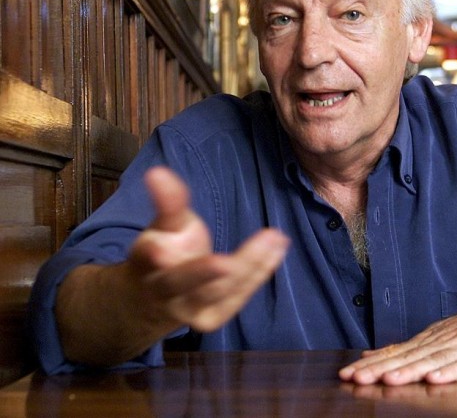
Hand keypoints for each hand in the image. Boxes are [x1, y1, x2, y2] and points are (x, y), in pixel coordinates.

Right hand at [129, 166, 289, 332]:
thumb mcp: (164, 225)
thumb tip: (157, 172)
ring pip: (219, 290)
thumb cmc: (164, 250)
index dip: (154, 254)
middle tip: (225, 264)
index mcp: (145, 264)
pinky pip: (239, 295)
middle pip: (184, 283)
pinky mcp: (213, 317)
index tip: (158, 247)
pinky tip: (278, 249)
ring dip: (249, 265)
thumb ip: (168, 202)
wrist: (153, 300)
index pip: (149, 259)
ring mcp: (190, 310)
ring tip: (275, 238)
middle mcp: (165, 292)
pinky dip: (260, 272)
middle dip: (204, 273)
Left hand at [339, 289, 456, 385]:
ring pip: (433, 361)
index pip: (396, 351)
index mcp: (431, 338)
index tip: (347, 373)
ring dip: (410, 370)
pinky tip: (436, 379)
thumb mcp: (441, 335)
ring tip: (388, 380)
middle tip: (356, 378)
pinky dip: (451, 372)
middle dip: (381, 368)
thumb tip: (372, 354)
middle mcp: (444, 340)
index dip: (372, 363)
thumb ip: (409, 347)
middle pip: (409, 357)